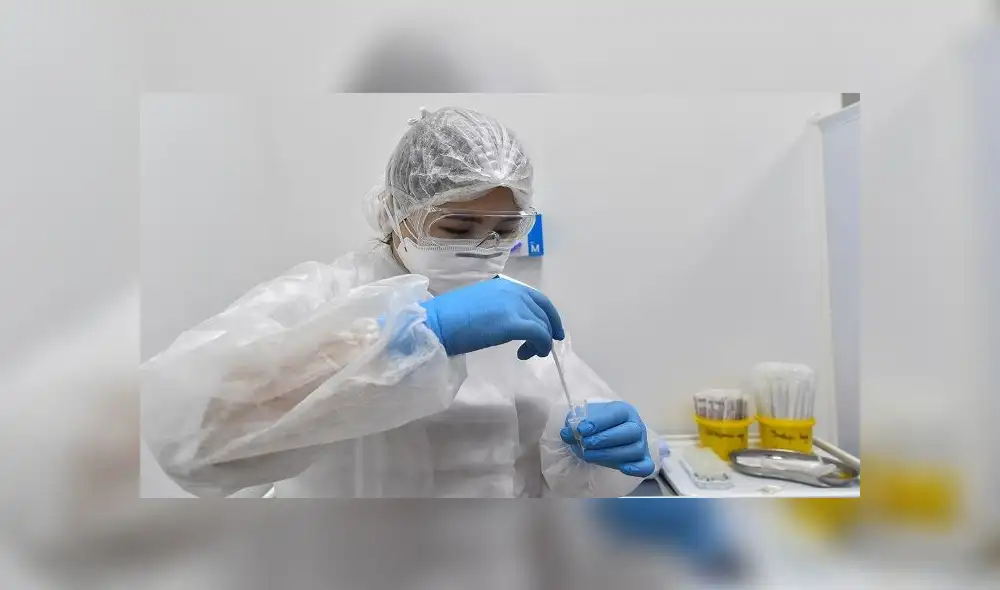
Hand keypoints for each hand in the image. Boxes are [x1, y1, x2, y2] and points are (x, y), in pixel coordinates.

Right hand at [419, 278, 564, 358]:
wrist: (436, 323)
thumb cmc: (449, 318)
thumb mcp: (478, 304)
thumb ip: (497, 307)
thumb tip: (506, 321)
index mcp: (503, 285)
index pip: (535, 297)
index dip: (547, 314)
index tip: (550, 329)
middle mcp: (512, 291)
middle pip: (543, 310)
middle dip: (548, 329)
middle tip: (545, 346)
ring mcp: (514, 306)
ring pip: (542, 323)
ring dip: (540, 341)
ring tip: (528, 353)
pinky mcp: (514, 323)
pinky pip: (539, 334)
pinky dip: (539, 345)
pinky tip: (527, 353)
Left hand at [560, 401, 653, 476]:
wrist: (603, 434)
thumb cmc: (596, 424)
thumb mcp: (583, 420)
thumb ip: (574, 425)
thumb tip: (567, 433)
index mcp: (624, 411)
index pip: (617, 413)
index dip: (600, 422)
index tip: (582, 429)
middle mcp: (636, 426)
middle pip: (630, 432)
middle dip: (605, 439)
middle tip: (585, 443)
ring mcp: (641, 444)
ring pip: (635, 450)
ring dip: (611, 454)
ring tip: (589, 456)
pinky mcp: (642, 460)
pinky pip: (646, 466)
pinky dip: (637, 469)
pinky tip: (623, 468)